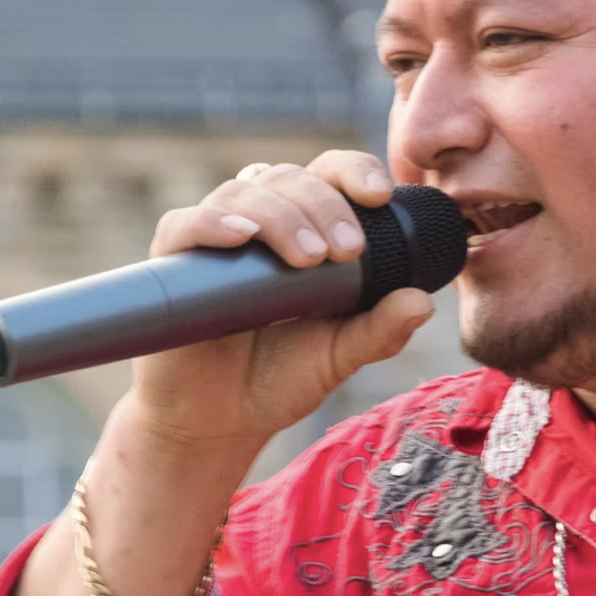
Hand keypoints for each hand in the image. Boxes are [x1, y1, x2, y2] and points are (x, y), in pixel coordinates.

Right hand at [132, 149, 436, 452]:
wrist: (219, 424)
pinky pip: (183, 224)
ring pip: (242, 192)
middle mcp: (258, 222)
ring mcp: (213, 240)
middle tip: (348, 250)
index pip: (328, 175)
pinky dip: (213, 223)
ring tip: (311, 259)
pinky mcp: (173, 266)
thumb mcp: (340, 355)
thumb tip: (423, 301)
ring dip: (282, 216)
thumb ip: (380, 330)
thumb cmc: (279, 379)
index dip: (353, 171)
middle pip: (289, 177)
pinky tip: (242, 237)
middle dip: (325, 204)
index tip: (380, 196)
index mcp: (304, 228)